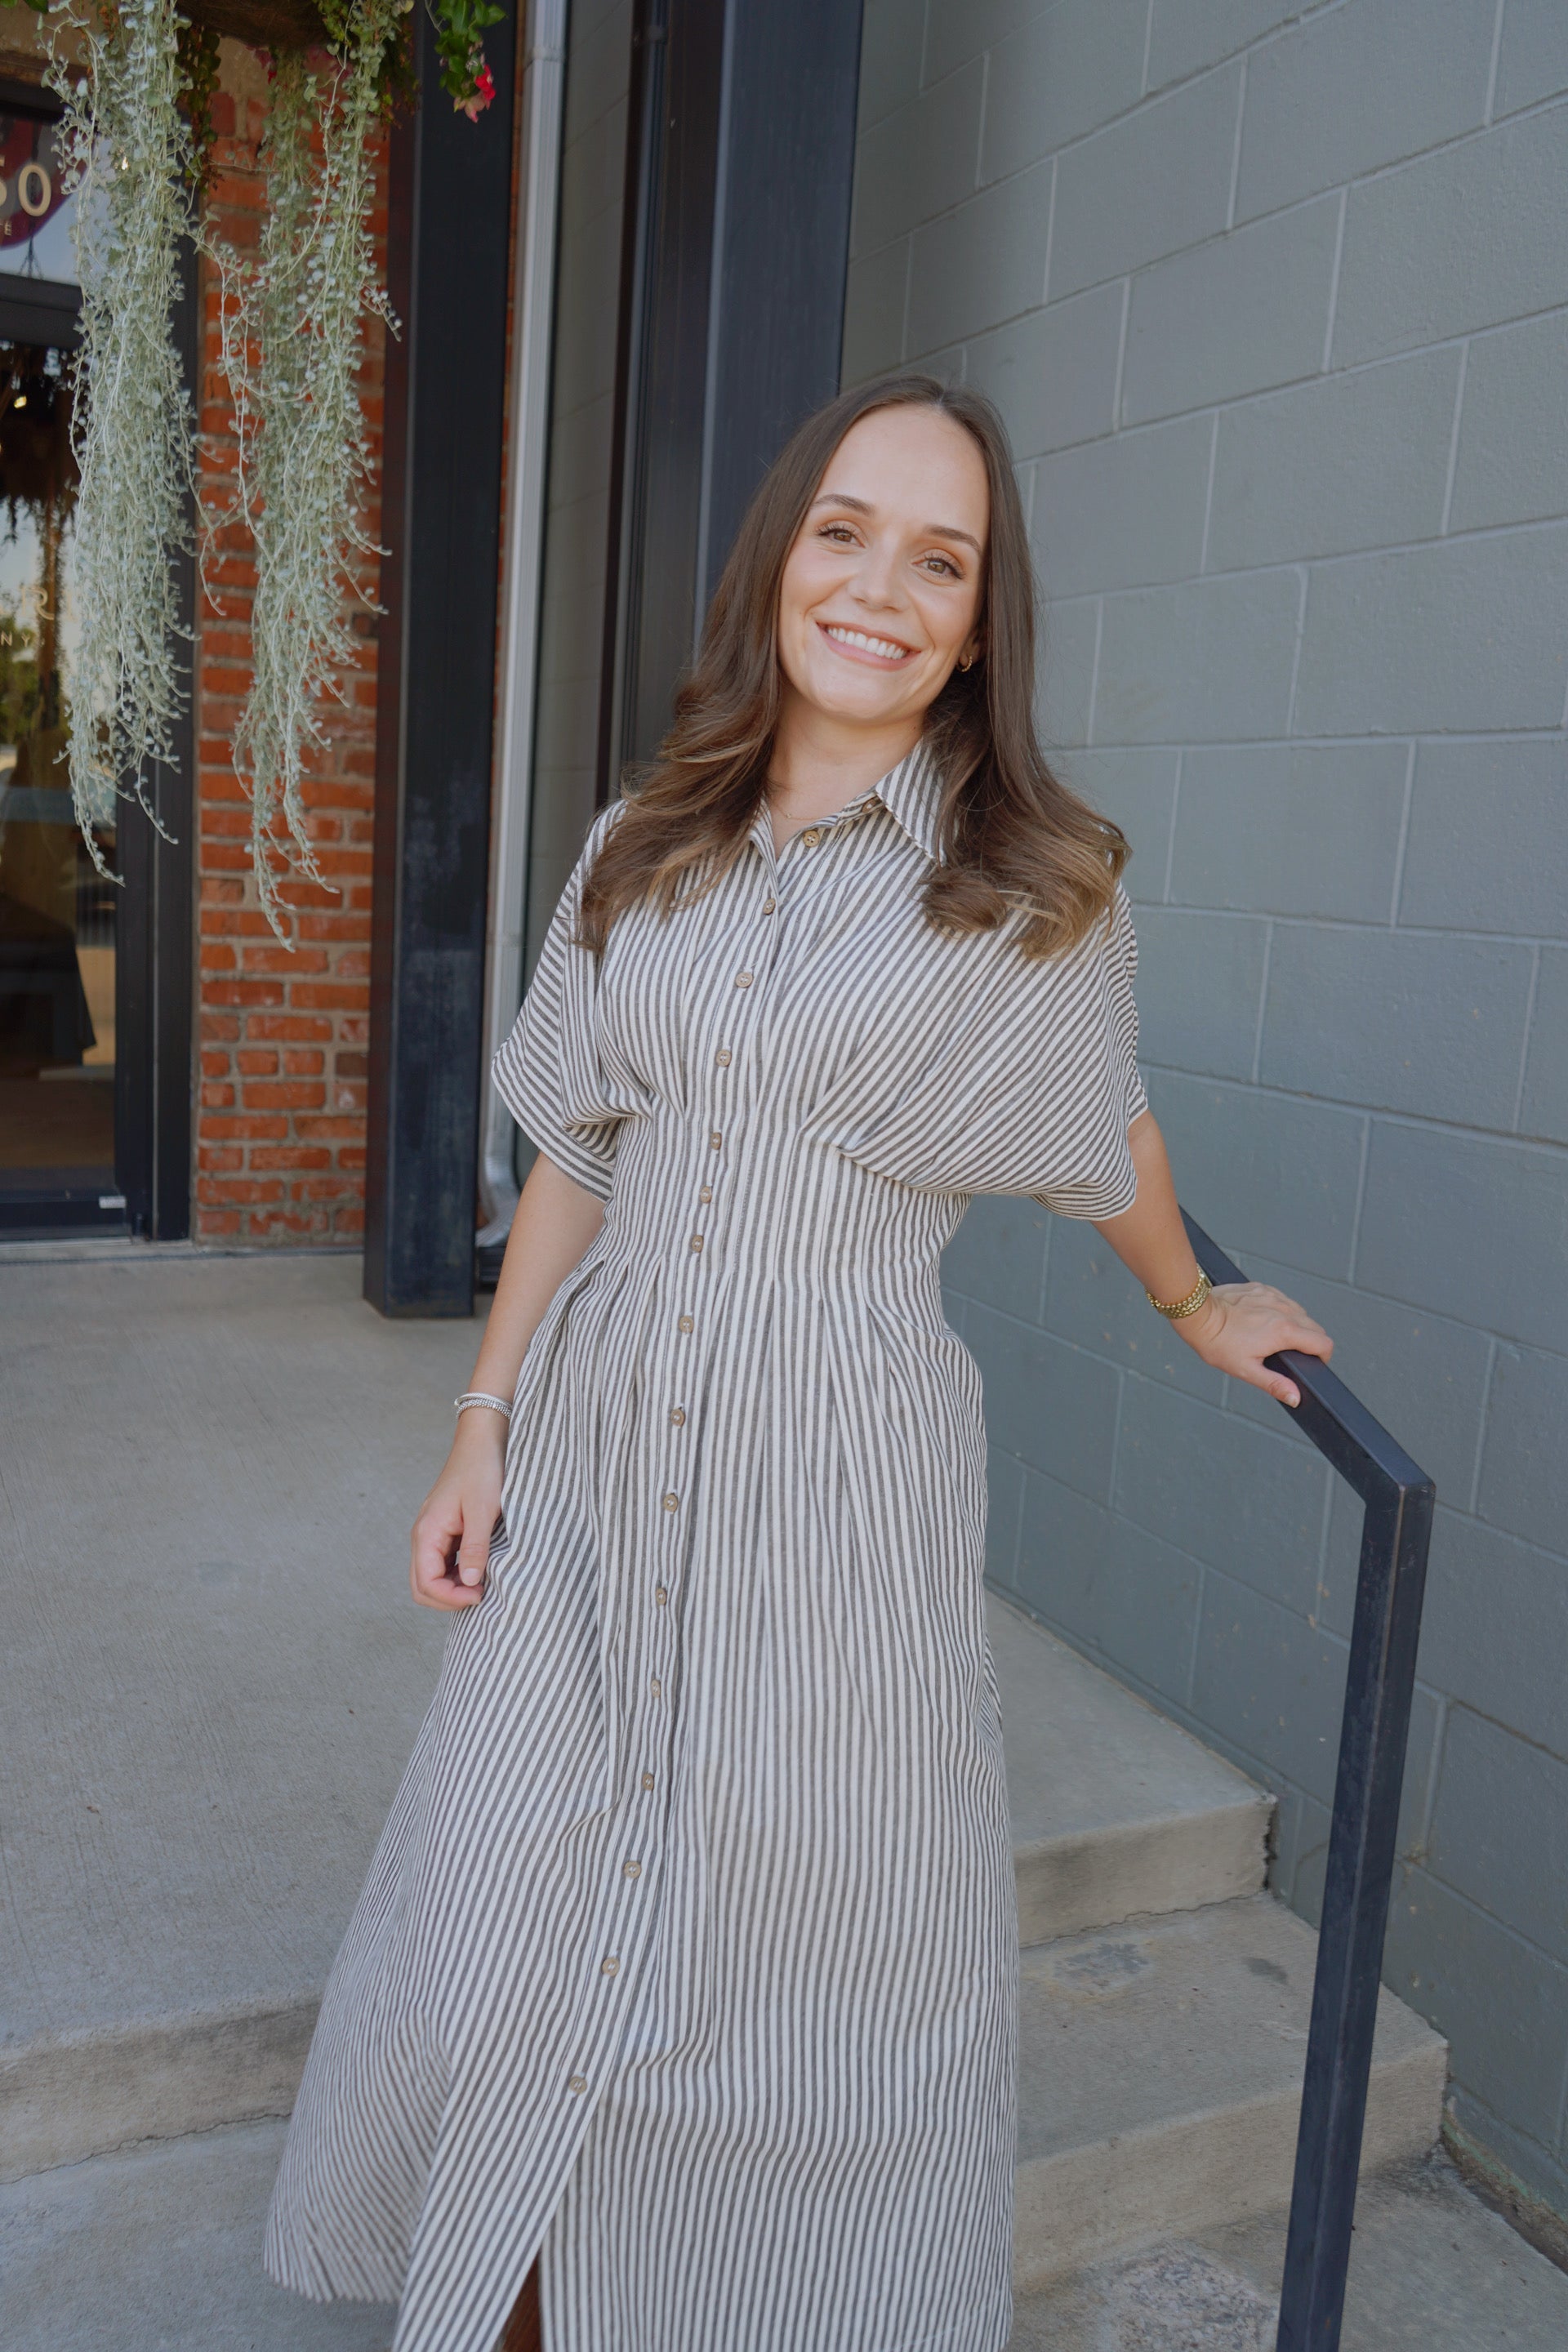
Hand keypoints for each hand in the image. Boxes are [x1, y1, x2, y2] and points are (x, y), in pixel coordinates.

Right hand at [410, 1410, 506, 1610]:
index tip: (480, 1594)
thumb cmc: (482, 1471)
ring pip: (431, 1577)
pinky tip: (478, 1572)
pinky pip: (442, 1564)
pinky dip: (456, 1575)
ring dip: (452, 1589)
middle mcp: (423, 1536)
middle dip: (447, 1599)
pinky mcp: (443, 1531)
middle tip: (480, 1596)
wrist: (481, 1442)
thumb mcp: (483, 1511)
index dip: (450, 1598)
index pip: (425, 1584)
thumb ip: (475, 1548)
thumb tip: (470, 1583)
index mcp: (427, 1532)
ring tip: (482, 1586)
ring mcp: (432, 1534)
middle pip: (421, 1586)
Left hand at [1178, 1281, 1332, 1408]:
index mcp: (1284, 1331)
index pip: (1323, 1343)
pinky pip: (1282, 1300)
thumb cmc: (1218, 1342)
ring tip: (1273, 1338)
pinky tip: (1262, 1320)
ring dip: (1295, 1325)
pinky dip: (1279, 1311)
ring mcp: (1274, 1296)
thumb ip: (1274, 1384)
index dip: (1322, 1356)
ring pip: (1300, 1312)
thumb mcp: (1246, 1370)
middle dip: (1310, 1342)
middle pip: (1315, 1328)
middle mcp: (1284, 1309)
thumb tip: (1295, 1396)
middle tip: (1289, 1354)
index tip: (1312, 1362)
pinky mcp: (1262, 1288)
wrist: (1198, 1315)